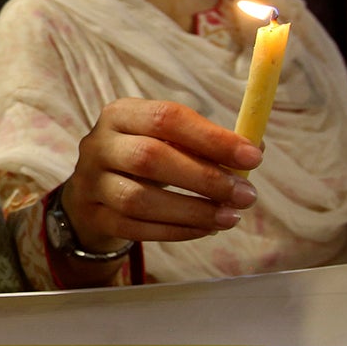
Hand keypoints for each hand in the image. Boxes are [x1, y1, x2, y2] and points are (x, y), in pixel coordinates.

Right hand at [61, 98, 262, 252]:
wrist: (94, 191)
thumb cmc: (144, 159)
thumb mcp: (168, 139)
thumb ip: (207, 141)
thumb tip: (256, 149)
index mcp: (121, 114)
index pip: (165, 118)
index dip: (211, 137)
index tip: (253, 156)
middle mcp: (98, 145)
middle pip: (149, 158)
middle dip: (205, 178)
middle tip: (246, 195)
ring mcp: (90, 183)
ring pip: (139, 200)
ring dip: (192, 210)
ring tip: (230, 217)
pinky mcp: (93, 216)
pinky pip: (134, 228)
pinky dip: (175, 231)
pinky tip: (205, 229)